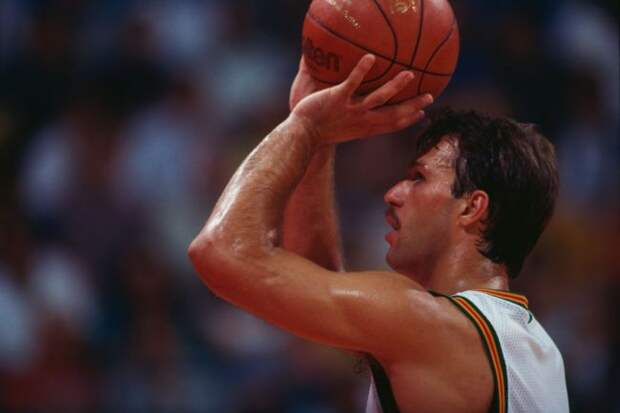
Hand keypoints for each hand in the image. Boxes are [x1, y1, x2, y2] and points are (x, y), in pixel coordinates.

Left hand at [290, 54, 432, 144]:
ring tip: (409, 74)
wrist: (302, 135)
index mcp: (365, 128)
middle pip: (393, 114)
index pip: (392, 125)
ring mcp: (350, 110)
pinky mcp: (337, 99)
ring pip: (378, 99)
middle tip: (430, 95)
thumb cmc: (320, 132)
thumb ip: (355, 120)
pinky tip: (371, 57)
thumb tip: (361, 112)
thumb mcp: (343, 129)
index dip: (408, 119)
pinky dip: (361, 71)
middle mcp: (362, 121)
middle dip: (412, 105)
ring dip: (394, 87)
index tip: (422, 113)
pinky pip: (352, 83)